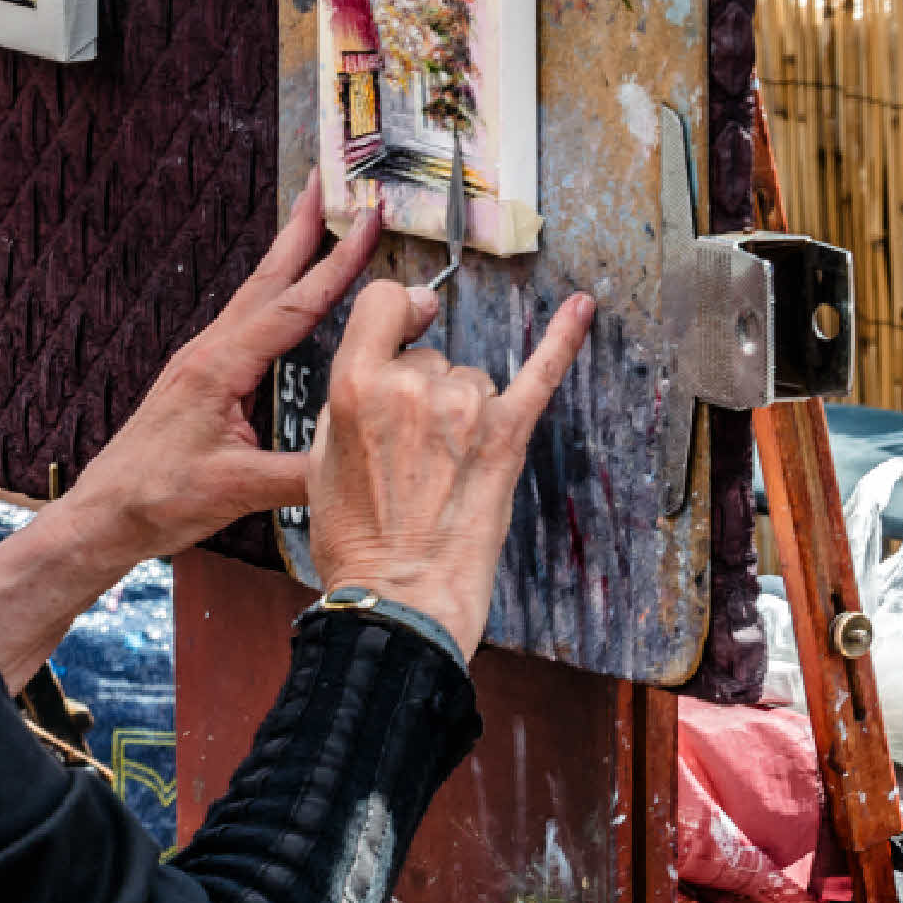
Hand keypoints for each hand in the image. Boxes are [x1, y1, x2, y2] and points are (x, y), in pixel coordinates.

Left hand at [58, 181, 383, 561]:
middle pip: (267, 278)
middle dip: (302, 228)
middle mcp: (209, 352)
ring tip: (315, 223)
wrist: (105, 512)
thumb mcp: (235, 489)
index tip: (366, 220)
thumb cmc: (157, 497)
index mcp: (219, 366)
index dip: (336, 264)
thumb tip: (358, 456)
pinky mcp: (201, 379)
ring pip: (255, 296)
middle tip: (327, 181)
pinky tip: (286, 300)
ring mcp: (202, 362)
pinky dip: (275, 296)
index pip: (292, 305)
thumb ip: (300, 474)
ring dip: (289, 257)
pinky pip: (248, 323)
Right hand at [307, 280, 595, 658]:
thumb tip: (380, 357)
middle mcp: (413, 386)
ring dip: (460, 411)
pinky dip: (562, 340)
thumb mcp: (322, 458)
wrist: (400, 599)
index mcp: (356, 385)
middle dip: (419, 391)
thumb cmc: (356, 539)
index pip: (383, 303)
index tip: (406, 322)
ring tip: (442, 470)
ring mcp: (466, 409)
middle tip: (409, 454)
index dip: (395, 313)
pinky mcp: (508, 437)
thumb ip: (350, 397)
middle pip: (428, 356)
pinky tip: (581, 309)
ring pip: (469, 379)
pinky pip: (539, 375)